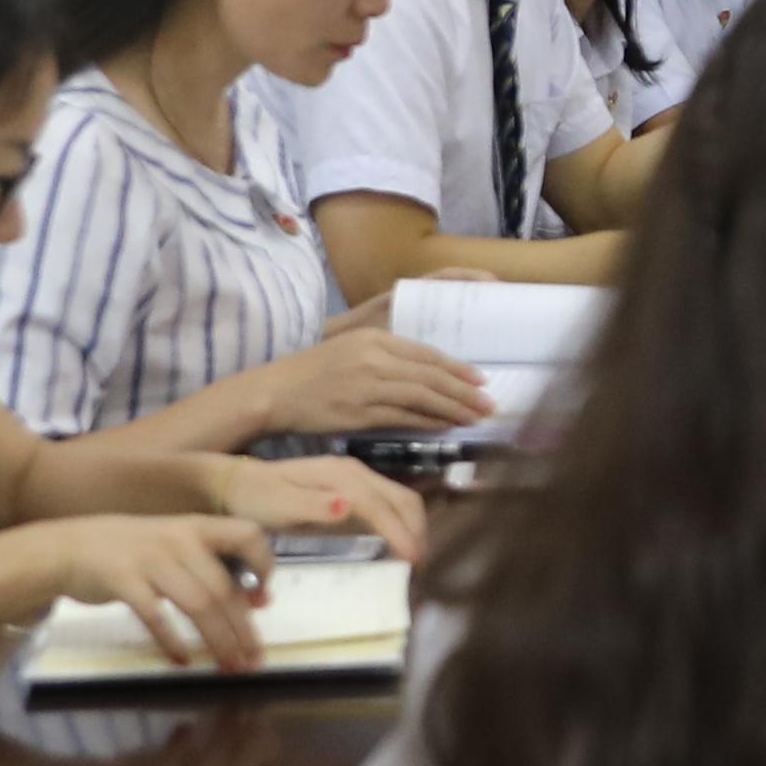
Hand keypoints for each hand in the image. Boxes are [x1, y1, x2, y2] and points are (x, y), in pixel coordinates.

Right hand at [30, 509, 268, 667]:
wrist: (68, 547)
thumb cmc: (130, 550)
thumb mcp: (174, 545)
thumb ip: (213, 566)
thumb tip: (259, 598)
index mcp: (196, 527)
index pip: (247, 535)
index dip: (264, 566)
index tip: (262, 601)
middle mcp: (178, 540)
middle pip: (223, 587)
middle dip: (242, 629)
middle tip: (253, 661)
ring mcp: (150, 559)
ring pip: (198, 604)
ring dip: (218, 640)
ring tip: (229, 666)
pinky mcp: (123, 581)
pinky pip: (156, 616)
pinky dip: (172, 641)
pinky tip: (182, 661)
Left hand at [225, 452, 431, 560]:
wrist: (235, 487)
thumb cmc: (255, 499)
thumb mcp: (278, 505)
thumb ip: (313, 506)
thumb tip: (348, 507)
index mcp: (340, 476)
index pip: (381, 505)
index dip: (400, 532)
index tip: (414, 562)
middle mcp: (354, 474)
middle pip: (401, 498)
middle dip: (416, 530)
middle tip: (419, 567)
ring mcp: (355, 482)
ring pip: (399, 501)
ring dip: (412, 528)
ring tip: (413, 561)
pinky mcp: (352, 494)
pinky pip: (387, 508)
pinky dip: (400, 527)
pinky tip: (398, 548)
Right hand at [270, 311, 493, 434]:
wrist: (276, 391)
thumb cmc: (314, 373)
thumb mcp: (353, 350)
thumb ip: (387, 358)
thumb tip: (428, 377)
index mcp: (375, 338)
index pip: (427, 353)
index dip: (458, 368)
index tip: (481, 380)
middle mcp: (374, 358)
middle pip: (431, 375)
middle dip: (465, 391)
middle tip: (489, 403)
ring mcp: (367, 386)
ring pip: (422, 397)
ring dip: (453, 409)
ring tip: (475, 417)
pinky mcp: (360, 413)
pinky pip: (404, 417)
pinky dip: (428, 422)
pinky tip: (445, 427)